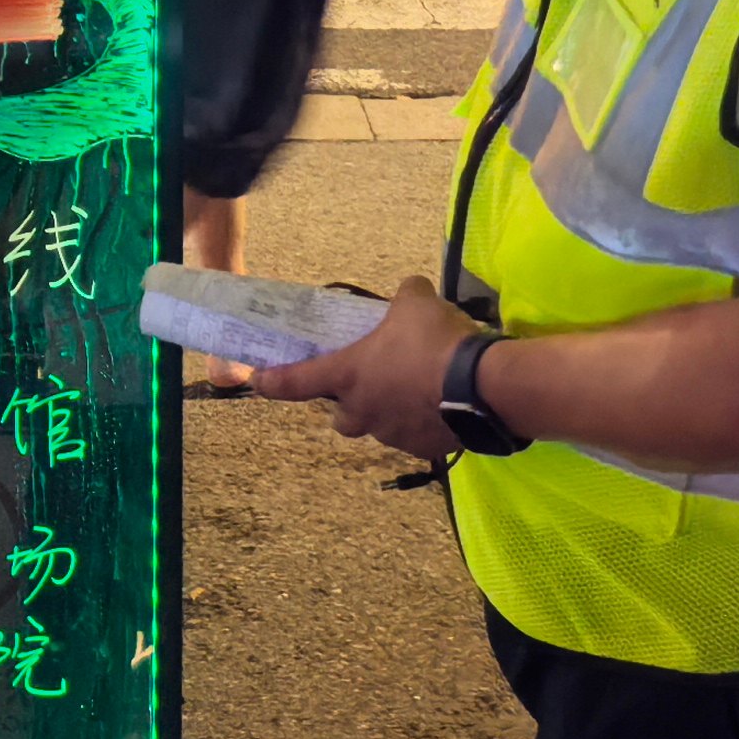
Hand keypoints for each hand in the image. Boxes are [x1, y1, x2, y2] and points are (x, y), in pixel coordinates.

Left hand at [255, 275, 484, 466]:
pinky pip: (414, 435)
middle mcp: (362, 412)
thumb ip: (406, 295)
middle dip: (350, 402)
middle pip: (342, 416)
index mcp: (347, 376)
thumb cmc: (434, 342)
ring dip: (389, 410)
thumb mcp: (416, 303)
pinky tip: (442, 404)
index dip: (271, 381)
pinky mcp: (423, 449)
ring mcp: (392, 435)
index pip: (294, 382)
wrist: (481, 388)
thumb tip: (410, 289)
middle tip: (371, 381)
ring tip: (418, 388)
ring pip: (379, 426)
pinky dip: (422, 421)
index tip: (257, 381)